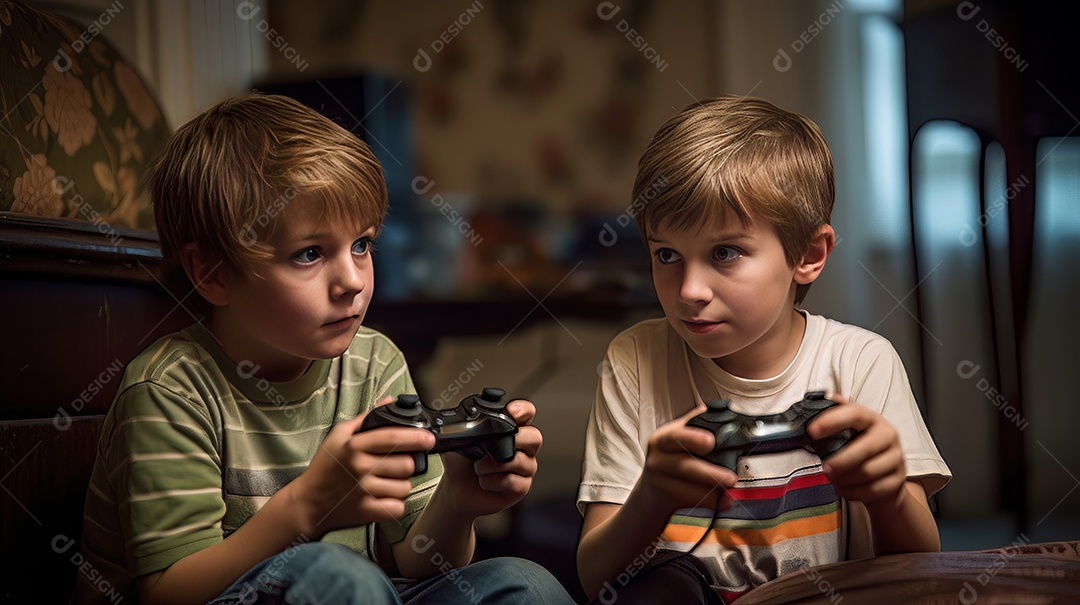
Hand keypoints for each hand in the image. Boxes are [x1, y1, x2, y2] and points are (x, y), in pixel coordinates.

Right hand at [289, 397, 435, 536]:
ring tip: (387, 482)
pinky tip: (384, 498)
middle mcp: (360, 467)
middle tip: (397, 465)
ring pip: (405, 487)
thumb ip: (366, 418)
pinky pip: (397, 507)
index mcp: (354, 446)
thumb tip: (389, 402)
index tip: (429, 439)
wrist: (307, 502)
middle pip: (406, 464)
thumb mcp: (339, 435)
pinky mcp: (366, 512)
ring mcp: (364, 491)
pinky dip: (395, 504)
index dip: (416, 437)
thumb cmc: (325, 468)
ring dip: (401, 485)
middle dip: (407, 464)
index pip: (392, 438)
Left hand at [434, 399, 540, 518]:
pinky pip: (515, 483)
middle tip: (494, 446)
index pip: (526, 413)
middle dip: (516, 439)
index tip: (513, 412)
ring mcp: (523, 468)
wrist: (454, 488)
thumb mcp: (459, 439)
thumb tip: (463, 422)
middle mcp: (521, 448)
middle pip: (535, 437)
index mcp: (509, 430)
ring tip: (479, 468)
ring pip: (522, 462)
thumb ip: (466, 427)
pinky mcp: (519, 488)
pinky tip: (485, 481)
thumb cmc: (460, 462)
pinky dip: (494, 482)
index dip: (523, 410)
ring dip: (493, 466)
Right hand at [637, 404, 736, 515]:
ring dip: (714, 492)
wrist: (650, 494)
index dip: (693, 438)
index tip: (710, 442)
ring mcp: (660, 482)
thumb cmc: (670, 462)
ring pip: (691, 489)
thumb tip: (723, 409)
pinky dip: (712, 503)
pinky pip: (694, 504)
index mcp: (663, 439)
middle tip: (731, 478)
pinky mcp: (667, 501)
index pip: (676, 435)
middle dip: (710, 473)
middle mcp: (657, 460)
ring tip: (729, 491)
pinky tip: (721, 501)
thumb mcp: (677, 438)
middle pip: (685, 466)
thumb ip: (696, 423)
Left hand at [808, 394, 906, 506]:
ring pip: (867, 472)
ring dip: (845, 479)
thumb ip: (834, 420)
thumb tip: (815, 406)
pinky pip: (872, 490)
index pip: (854, 413)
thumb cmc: (859, 450)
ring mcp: (896, 459)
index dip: (832, 421)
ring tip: (833, 479)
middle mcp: (888, 436)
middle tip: (825, 468)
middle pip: (864, 448)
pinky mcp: (897, 481)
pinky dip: (853, 492)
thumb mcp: (848, 432)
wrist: (884, 477)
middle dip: (840, 461)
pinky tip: (845, 489)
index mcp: (873, 419)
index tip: (812, 431)